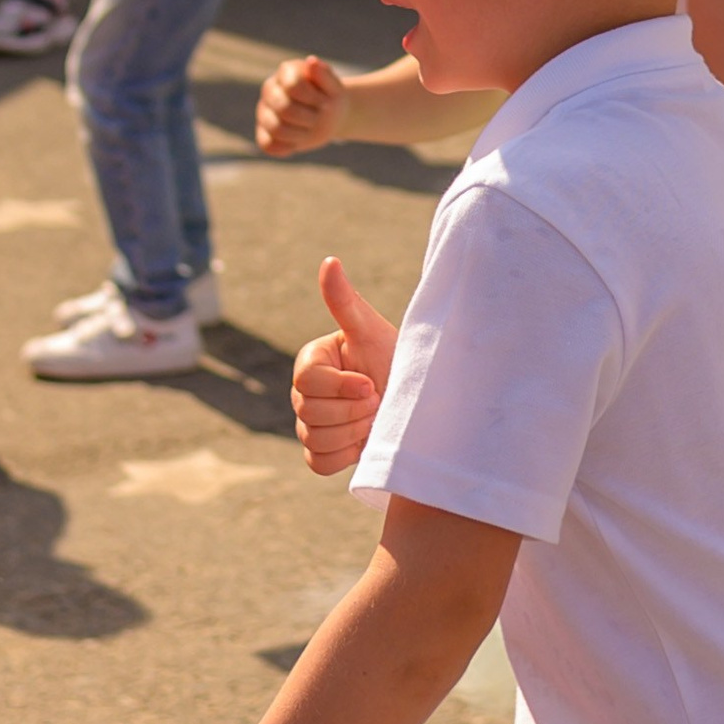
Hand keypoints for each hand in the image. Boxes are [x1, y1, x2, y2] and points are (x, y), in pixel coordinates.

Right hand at [257, 54, 350, 157]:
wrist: (328, 115)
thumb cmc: (331, 98)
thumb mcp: (336, 87)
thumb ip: (325, 74)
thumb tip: (311, 61)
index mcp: (286, 72)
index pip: (293, 86)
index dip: (313, 99)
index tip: (326, 103)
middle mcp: (270, 89)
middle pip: (283, 108)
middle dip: (308, 118)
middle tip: (319, 118)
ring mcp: (264, 111)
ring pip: (275, 128)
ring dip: (300, 134)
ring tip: (310, 129)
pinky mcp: (263, 132)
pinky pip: (268, 145)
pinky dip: (287, 147)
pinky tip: (299, 140)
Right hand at [290, 253, 393, 475]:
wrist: (419, 402)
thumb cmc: (397, 361)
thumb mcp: (373, 332)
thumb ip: (345, 302)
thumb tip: (329, 261)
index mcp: (311, 359)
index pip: (306, 381)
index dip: (341, 387)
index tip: (371, 384)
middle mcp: (303, 391)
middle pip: (308, 412)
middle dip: (352, 411)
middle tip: (378, 401)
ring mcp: (309, 423)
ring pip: (314, 439)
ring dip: (353, 433)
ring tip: (374, 418)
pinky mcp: (320, 451)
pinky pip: (318, 463)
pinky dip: (345, 455)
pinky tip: (365, 440)